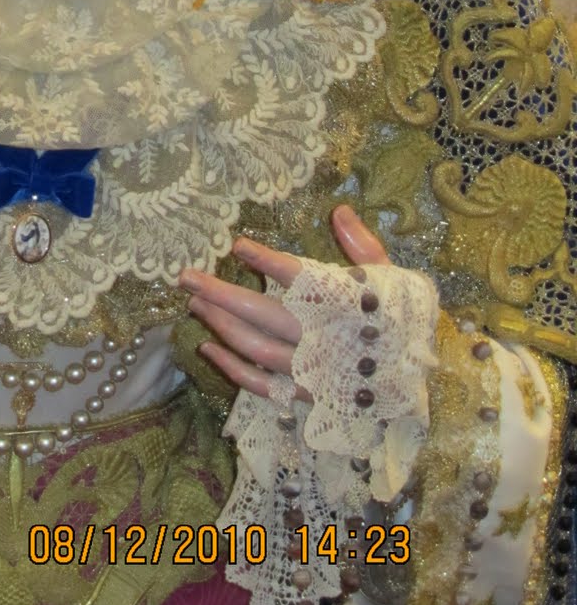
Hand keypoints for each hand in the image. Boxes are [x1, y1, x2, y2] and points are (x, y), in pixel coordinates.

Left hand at [178, 205, 388, 400]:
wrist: (418, 384)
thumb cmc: (402, 323)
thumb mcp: (391, 279)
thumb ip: (362, 245)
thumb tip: (339, 209)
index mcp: (343, 305)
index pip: (300, 279)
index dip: (268, 262)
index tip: (238, 245)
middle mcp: (321, 338)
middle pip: (262, 314)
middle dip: (220, 294)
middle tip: (185, 277)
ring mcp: (310, 370)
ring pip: (256, 348)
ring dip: (221, 325)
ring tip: (194, 302)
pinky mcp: (305, 395)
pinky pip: (261, 385)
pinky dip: (232, 368)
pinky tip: (208, 347)